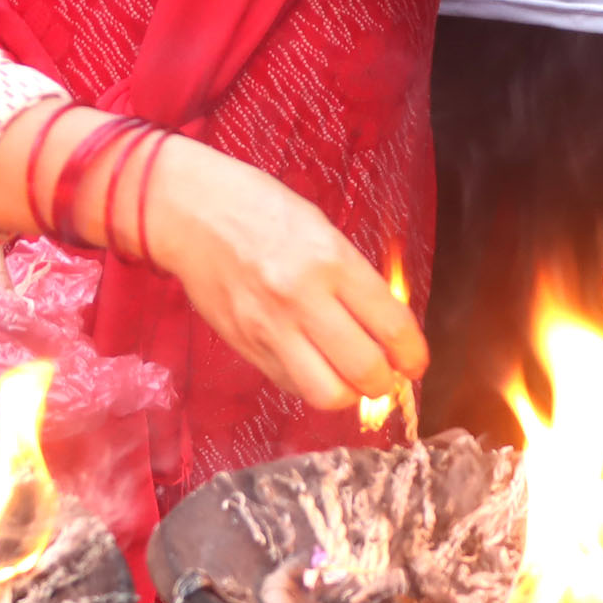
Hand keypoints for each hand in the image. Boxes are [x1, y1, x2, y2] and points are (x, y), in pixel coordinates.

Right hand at [150, 142, 424, 410]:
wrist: (187, 212)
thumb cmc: (258, 209)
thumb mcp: (320, 228)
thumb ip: (353, 279)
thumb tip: (386, 328)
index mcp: (328, 260)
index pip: (391, 326)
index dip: (413, 354)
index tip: (414, 362)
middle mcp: (301, 298)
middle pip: (364, 370)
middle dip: (385, 380)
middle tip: (385, 371)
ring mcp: (269, 327)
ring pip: (327, 393)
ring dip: (348, 392)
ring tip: (348, 374)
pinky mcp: (245, 345)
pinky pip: (291, 384)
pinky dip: (311, 383)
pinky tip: (312, 362)